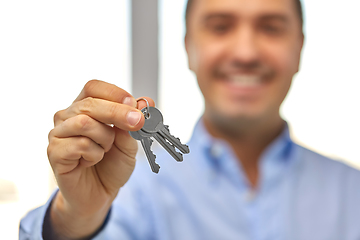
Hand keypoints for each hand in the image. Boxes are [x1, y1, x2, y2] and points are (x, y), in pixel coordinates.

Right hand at [47, 80, 153, 237]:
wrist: (100, 194)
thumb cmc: (112, 165)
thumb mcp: (130, 142)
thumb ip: (134, 123)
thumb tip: (145, 102)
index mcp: (85, 107)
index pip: (94, 88)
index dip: (114, 93)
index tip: (134, 105)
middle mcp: (68, 116)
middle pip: (89, 103)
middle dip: (118, 113)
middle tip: (137, 123)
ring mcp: (58, 133)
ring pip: (85, 122)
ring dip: (105, 139)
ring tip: (105, 150)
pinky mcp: (54, 152)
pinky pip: (79, 144)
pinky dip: (94, 154)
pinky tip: (91, 161)